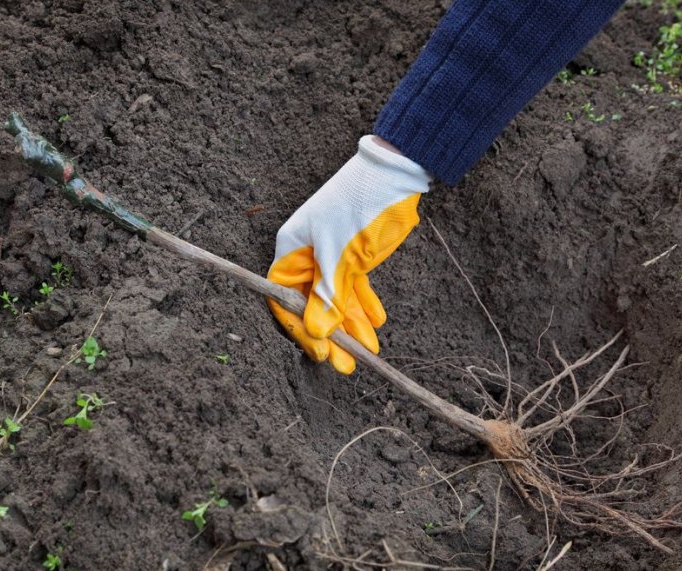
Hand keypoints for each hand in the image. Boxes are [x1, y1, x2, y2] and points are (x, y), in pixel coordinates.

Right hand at [268, 135, 431, 373]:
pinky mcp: (354, 255)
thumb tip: (317, 333)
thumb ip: (329, 296)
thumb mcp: (343, 255)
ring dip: (352, 325)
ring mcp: (331, 255)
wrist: (396, 172)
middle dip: (331, 335)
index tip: (322, 352)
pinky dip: (364, 304)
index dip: (300, 328)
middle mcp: (307, 254)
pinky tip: (376, 323)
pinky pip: (354, 287)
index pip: (285, 298)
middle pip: (312, 304)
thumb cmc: (361, 206)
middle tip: (347, 365)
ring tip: (369, 351)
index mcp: (293, 249)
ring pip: (337, 299)